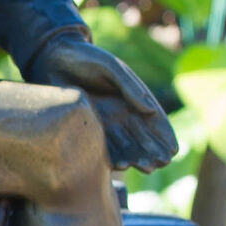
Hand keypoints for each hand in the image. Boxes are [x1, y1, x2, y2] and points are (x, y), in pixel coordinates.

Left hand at [29, 36, 179, 171]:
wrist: (52, 58)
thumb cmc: (85, 58)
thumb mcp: (110, 67)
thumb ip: (130, 87)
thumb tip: (151, 111)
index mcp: (132, 97)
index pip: (154, 120)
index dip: (165, 135)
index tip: (173, 149)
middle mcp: (121, 113)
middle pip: (142, 137)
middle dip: (154, 150)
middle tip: (161, 163)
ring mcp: (104, 123)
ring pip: (125, 146)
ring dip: (137, 157)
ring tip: (146, 167)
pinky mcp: (86, 128)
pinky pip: (102, 147)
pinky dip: (113, 157)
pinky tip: (121, 165)